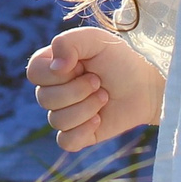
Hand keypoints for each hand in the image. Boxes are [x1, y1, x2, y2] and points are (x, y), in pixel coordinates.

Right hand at [25, 27, 164, 150]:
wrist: (146, 86)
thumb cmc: (120, 59)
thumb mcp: (96, 40)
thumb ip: (68, 42)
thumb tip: (56, 68)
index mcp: (53, 65)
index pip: (34, 73)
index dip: (55, 73)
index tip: (81, 65)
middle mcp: (54, 90)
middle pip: (44, 98)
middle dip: (77, 90)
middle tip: (98, 81)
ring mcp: (65, 113)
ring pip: (56, 120)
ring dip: (86, 108)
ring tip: (104, 97)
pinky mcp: (78, 134)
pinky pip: (65, 141)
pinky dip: (83, 131)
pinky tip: (99, 119)